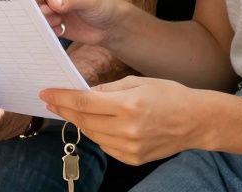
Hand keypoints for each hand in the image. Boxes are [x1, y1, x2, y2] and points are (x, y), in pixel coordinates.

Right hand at [21, 0, 124, 46]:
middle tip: (42, 15)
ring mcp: (46, 4)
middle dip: (30, 7)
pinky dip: (45, 29)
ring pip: (30, 12)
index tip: (21, 1)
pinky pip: (37, 25)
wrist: (110, 26)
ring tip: (59, 20)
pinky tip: (60, 28)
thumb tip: (53, 2)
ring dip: (41, 19)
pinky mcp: (48, 20)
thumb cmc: (103, 4)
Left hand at [40, 77, 202, 165]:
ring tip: (72, 110)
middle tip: (52, 102)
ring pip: (92, 135)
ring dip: (80, 121)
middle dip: (65, 110)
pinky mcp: (132, 159)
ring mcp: (130, 147)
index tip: (46, 93)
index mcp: (128, 105)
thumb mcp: (138, 82)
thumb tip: (83, 92)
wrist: (195, 121)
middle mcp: (128, 129)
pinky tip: (97, 123)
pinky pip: (105, 145)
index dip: (61, 98)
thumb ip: (107, 88)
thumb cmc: (168, 95)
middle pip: (84, 120)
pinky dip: (97, 134)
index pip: (84, 102)